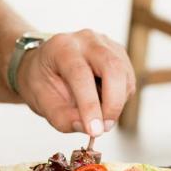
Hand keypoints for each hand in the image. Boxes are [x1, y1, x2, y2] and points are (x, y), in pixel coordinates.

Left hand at [16, 30, 135, 137]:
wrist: (45, 64)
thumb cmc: (42, 81)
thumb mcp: (42, 102)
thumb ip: (62, 117)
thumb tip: (88, 128)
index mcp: (61, 47)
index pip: (80, 74)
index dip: (89, 105)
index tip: (95, 130)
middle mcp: (86, 39)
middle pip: (112, 67)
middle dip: (113, 103)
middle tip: (104, 127)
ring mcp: (105, 43)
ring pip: (124, 74)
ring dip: (117, 102)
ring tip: (99, 114)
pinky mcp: (118, 53)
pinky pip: (128, 78)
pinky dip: (121, 96)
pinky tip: (103, 100)